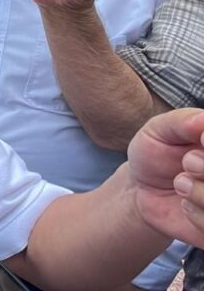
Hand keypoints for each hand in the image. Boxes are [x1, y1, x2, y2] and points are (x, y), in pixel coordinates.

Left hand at [129, 108, 203, 246]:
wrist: (141, 189)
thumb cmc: (157, 152)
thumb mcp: (160, 130)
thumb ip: (183, 122)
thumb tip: (203, 120)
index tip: (201, 140)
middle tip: (188, 162)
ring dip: (200, 192)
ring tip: (181, 183)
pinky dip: (198, 217)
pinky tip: (185, 205)